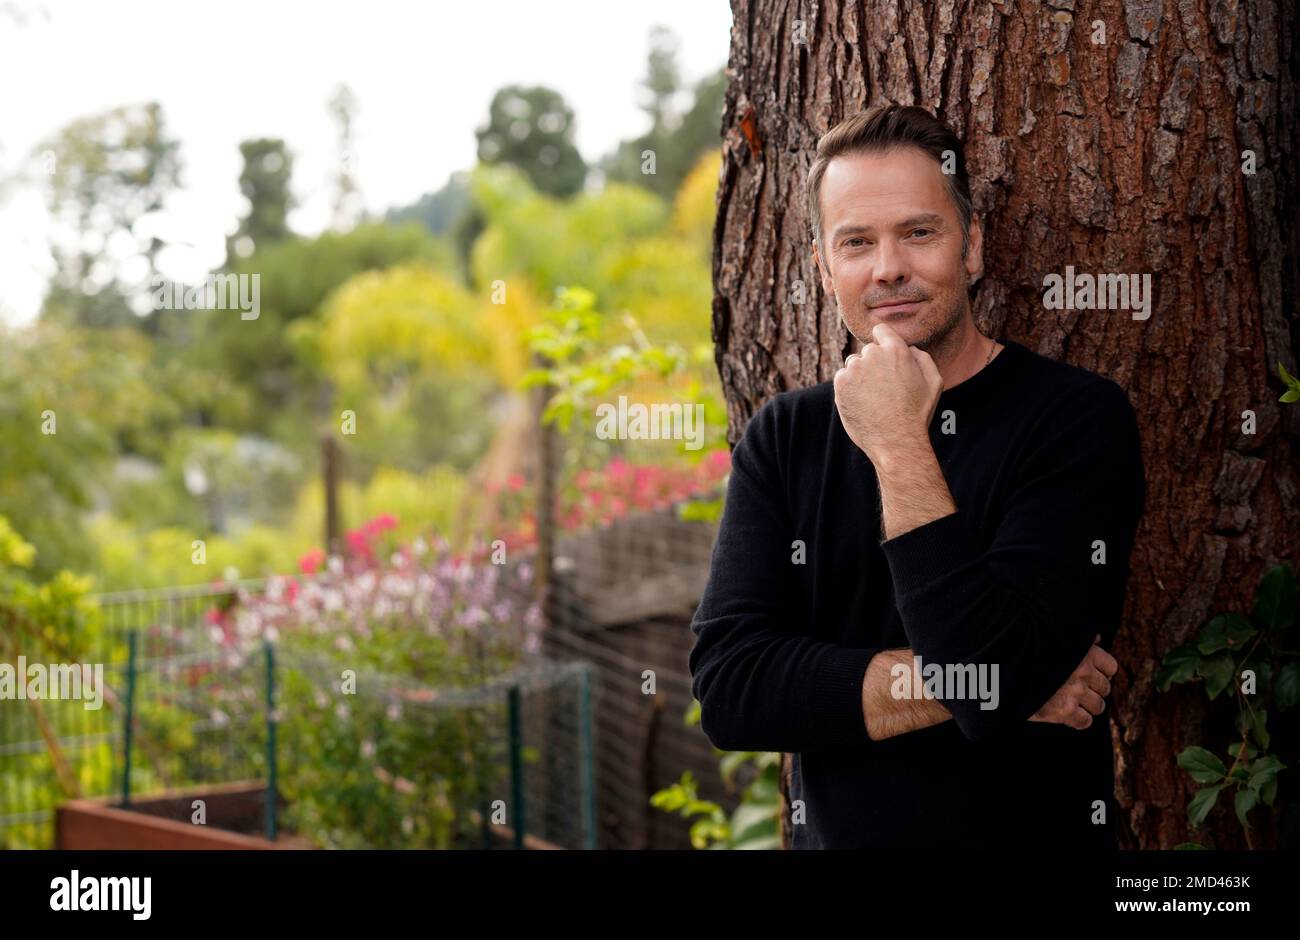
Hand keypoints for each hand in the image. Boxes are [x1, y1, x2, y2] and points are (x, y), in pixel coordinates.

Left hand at [833, 323, 942, 465]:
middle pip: (868, 351)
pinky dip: (849, 388)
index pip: (881, 330)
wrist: (895, 440)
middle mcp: (872, 355)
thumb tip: (909, 348)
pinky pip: (842, 378)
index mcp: (896, 350)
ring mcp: (854, 368)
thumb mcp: (934, 382)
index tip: (883, 353)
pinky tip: (862, 403)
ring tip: (873, 398)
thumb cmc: (917, 413)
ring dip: (860, 376)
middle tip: (884, 388)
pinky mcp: (840, 383)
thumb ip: (922, 358)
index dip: (883, 341)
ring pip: (853, 365)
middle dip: (873, 364)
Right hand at [1029, 635, 1117, 729]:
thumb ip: (1078, 639)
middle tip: (1080, 690)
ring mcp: (1076, 692)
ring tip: (1075, 703)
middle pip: (1105, 688)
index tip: (1093, 676)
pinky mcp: (1065, 711)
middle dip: (1094, 690)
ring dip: (1088, 706)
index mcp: (1083, 653)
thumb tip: (1098, 639)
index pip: (1111, 667)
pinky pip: (1085, 722)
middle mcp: (1083, 672)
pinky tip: (1069, 715)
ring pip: (1098, 706)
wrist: (1007, 666)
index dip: (1103, 673)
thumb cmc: (1029, 651)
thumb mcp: (1053, 637)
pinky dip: (1079, 721)